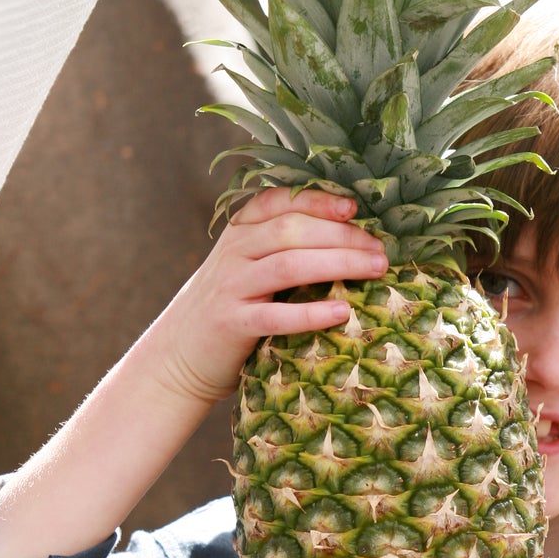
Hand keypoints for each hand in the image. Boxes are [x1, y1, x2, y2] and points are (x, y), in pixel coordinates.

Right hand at [150, 184, 387, 405]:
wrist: (178, 357)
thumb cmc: (230, 309)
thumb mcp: (246, 268)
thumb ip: (281, 249)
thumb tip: (353, 238)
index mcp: (239, 232)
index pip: (279, 202)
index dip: (317, 200)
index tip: (354, 207)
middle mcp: (233, 253)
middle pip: (292, 231)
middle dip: (342, 236)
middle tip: (381, 249)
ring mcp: (230, 287)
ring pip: (288, 265)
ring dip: (337, 264)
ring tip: (375, 269)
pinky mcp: (231, 324)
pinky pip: (276, 316)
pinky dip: (311, 313)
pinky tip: (343, 311)